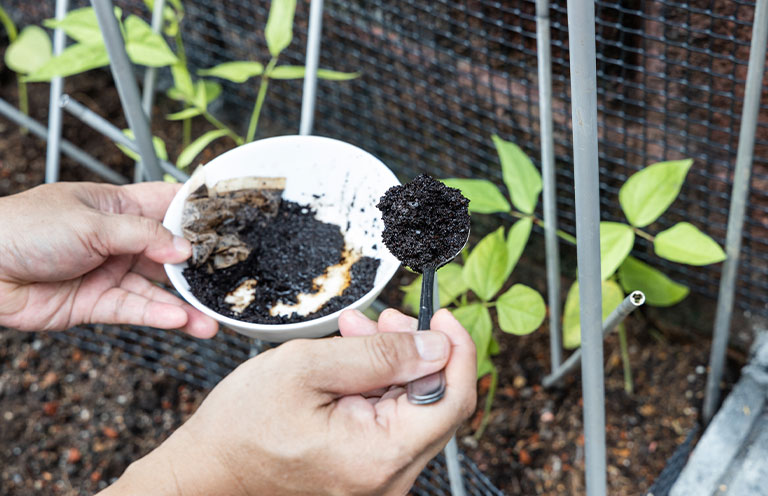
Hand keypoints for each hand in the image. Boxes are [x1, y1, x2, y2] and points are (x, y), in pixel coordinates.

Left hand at [0, 181, 216, 336]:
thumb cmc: (26, 228)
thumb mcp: (91, 223)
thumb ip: (142, 236)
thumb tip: (184, 248)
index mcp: (117, 207)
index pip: (167, 205)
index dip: (196, 213)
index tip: (230, 222)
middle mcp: (118, 240)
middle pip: (169, 253)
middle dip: (197, 267)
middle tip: (228, 280)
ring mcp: (109, 273)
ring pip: (156, 289)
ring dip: (184, 304)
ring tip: (211, 319)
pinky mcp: (97, 304)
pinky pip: (135, 309)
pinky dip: (158, 315)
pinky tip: (180, 320)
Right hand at [101, 308, 475, 495]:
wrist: (209, 469)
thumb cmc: (244, 423)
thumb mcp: (308, 368)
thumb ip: (379, 355)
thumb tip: (437, 346)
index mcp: (379, 456)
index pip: (452, 400)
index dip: (457, 350)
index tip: (441, 315)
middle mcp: (388, 479)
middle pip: (435, 403)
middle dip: (416, 350)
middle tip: (383, 317)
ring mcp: (378, 480)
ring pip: (412, 409)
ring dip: (393, 364)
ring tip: (358, 331)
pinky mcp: (366, 472)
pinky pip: (390, 423)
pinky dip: (379, 386)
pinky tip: (353, 360)